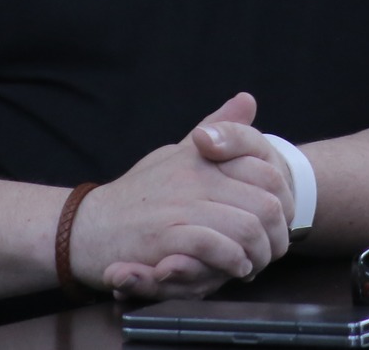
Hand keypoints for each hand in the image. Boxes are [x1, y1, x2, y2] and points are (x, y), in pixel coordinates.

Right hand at [69, 92, 292, 299]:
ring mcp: (180, 206)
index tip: (281, 220)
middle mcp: (195, 177)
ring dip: (259, 252)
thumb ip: (216, 130)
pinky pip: (215, 246)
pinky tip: (233, 268)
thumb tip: (247, 100)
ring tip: (255, 263)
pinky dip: (232, 261)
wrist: (85, 227)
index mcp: (201, 156)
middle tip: (273, 250)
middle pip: (265, 202)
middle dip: (277, 233)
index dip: (283, 199)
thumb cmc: (135, 195)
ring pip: (246, 226)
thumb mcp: (177, 153)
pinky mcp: (164, 236)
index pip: (266, 169)